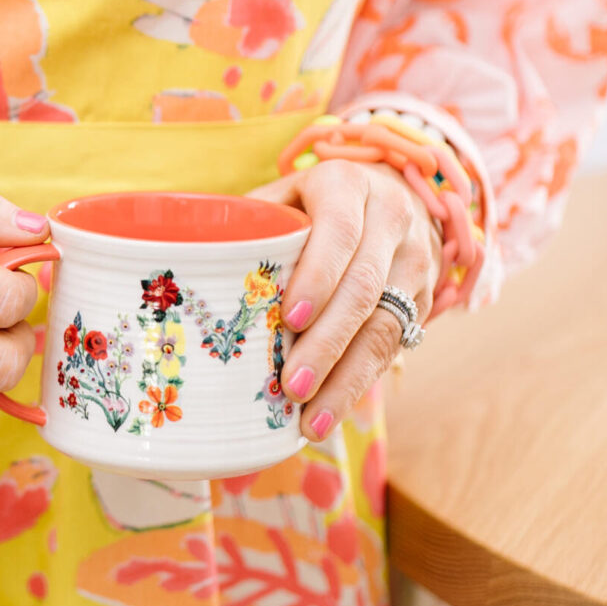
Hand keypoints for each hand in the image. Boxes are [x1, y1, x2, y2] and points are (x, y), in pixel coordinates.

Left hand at [251, 159, 441, 441]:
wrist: (390, 194)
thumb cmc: (311, 203)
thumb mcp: (281, 196)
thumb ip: (245, 224)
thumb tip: (182, 266)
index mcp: (348, 185)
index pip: (340, 230)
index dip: (319, 274)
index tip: (291, 319)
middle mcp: (391, 218)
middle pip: (364, 286)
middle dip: (328, 342)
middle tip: (293, 387)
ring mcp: (416, 260)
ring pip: (386, 324)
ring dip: (348, 378)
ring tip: (312, 420)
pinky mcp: (424, 299)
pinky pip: (395, 346)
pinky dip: (360, 383)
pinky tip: (330, 413)